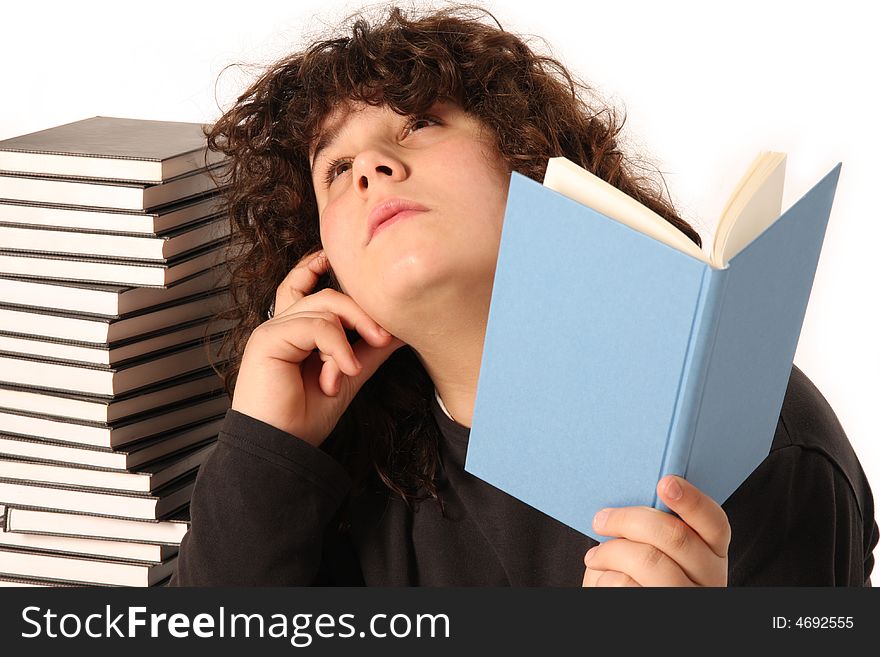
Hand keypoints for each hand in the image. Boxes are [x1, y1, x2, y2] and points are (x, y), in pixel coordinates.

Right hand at [231, 250, 405, 446]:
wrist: (282, 448)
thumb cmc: (305, 418)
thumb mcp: (348, 376)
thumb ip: (369, 352)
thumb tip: (398, 332)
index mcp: (295, 332)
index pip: (308, 288)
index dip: (323, 272)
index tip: (342, 268)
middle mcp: (281, 326)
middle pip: (327, 295)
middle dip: (360, 312)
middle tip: (383, 337)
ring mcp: (272, 329)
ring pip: (323, 305)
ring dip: (350, 334)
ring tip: (355, 367)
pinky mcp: (268, 339)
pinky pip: (314, 325)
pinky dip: (336, 346)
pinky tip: (342, 371)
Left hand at [582, 475, 729, 586]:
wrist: (623, 600)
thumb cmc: (636, 572)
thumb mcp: (654, 548)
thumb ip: (654, 526)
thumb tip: (633, 495)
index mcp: (711, 552)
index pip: (715, 522)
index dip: (692, 500)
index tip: (665, 482)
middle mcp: (709, 577)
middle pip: (675, 536)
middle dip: (628, 520)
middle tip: (600, 520)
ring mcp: (687, 595)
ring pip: (648, 560)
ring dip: (610, 552)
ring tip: (595, 557)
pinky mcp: (662, 607)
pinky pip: (627, 584)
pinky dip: (606, 578)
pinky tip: (604, 579)